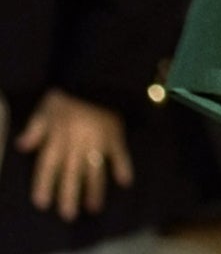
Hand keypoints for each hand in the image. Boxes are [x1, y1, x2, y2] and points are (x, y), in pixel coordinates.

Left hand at [15, 89, 132, 221]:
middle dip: (69, 195)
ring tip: (93, 207)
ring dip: (94, 189)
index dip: (44, 184)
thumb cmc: (68, 94)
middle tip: (68, 214)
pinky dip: (124, 167)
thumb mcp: (46, 108)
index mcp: (58, 137)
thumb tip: (21, 146)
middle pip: (72, 173)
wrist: (98, 77)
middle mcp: (77, 143)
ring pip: (95, 169)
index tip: (42, 203)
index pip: (48, 166)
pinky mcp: (116, 134)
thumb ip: (35, 128)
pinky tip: (125, 182)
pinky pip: (121, 153)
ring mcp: (98, 140)